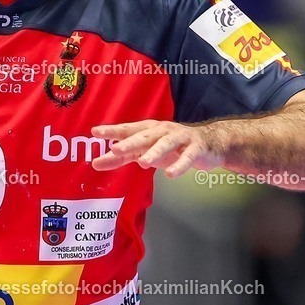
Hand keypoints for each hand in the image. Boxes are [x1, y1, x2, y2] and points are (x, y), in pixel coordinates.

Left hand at [90, 120, 222, 178]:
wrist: (209, 143)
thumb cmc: (172, 147)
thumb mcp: (145, 151)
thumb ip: (121, 158)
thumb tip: (95, 163)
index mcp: (148, 130)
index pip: (127, 130)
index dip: (112, 131)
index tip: (95, 132)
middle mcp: (162, 131)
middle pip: (144, 135)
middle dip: (130, 142)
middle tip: (115, 149)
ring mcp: (180, 138)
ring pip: (165, 144)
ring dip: (154, 152)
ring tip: (143, 162)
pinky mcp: (196, 149)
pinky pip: (187, 157)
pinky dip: (179, 165)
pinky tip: (171, 175)